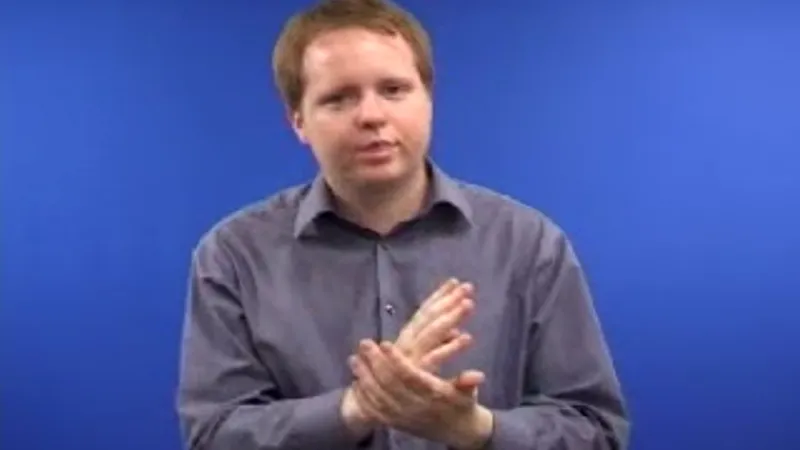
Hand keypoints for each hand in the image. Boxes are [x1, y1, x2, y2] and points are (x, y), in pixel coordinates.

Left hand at [349, 339, 493, 449]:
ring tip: (354, 358)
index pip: (411, 377)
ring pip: (378, 397)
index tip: (385, 343)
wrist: (458, 433)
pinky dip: (363, 396)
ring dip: (364, 377)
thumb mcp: (469, 393)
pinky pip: (375, 411)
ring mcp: (403, 416)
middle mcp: (416, 407)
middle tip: (364, 343)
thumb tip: (478, 376)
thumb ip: (468, 383)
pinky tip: (354, 380)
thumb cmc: (463, 404)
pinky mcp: (395, 423)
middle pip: (390, 384)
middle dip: (374, 363)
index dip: (397, 360)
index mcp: (433, 396)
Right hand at [396, 278, 481, 388]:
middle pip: (430, 316)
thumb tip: (456, 330)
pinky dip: (450, 347)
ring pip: (433, 332)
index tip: (455, 281)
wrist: (372, 405)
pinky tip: (468, 337)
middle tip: (468, 287)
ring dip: (451, 317)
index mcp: (408, 337)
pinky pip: (435, 357)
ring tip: (469, 304)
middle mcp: (408, 341)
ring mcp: (410, 355)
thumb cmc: (399, 379)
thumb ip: (437, 342)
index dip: (439, 295)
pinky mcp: (415, 372)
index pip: (425, 311)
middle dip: (449, 301)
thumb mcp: (420, 358)